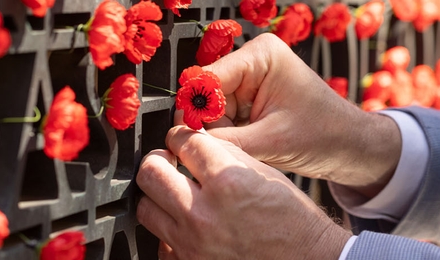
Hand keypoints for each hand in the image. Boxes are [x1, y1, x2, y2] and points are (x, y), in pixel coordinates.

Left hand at [136, 126, 351, 258]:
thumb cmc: (293, 220)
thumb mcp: (265, 174)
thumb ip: (226, 155)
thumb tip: (196, 141)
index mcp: (228, 181)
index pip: (183, 142)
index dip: (181, 135)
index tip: (182, 139)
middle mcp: (204, 213)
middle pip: (151, 172)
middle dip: (159, 160)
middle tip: (169, 161)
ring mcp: (193, 244)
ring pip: (146, 208)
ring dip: (158, 196)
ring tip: (175, 194)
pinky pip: (160, 243)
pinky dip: (169, 232)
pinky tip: (185, 226)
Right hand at [184, 33, 402, 196]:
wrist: (350, 147)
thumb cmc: (324, 135)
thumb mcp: (271, 142)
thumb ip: (225, 141)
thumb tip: (186, 144)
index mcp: (260, 55)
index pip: (208, 78)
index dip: (197, 110)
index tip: (192, 137)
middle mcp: (252, 61)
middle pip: (207, 95)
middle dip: (214, 125)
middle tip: (234, 147)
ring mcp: (250, 80)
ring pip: (213, 111)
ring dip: (224, 134)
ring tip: (252, 147)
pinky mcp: (251, 99)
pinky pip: (225, 119)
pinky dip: (232, 136)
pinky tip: (251, 145)